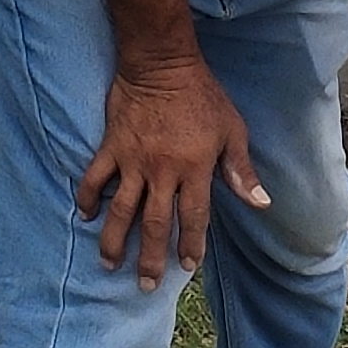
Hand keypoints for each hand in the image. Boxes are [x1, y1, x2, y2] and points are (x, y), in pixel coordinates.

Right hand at [76, 59, 262, 288]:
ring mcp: (133, 160)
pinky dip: (88, 197)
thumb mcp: (232, 130)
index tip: (187, 266)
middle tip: (146, 285)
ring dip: (115, 240)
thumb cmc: (202, 96)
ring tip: (110, 264)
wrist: (161, 63)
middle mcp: (162, 170)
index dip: (191, 245)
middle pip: (155, 224)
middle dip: (151, 258)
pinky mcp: (111, 146)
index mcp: (195, 168)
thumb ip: (241, 171)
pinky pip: (94, 177)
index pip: (193, 217)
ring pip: (121, 210)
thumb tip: (261, 204)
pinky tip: (86, 216)